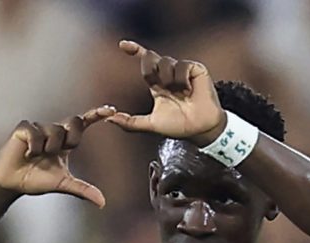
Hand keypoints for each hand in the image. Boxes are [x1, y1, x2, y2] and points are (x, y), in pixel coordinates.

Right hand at [0, 106, 115, 206]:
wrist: (12, 183)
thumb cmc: (37, 180)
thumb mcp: (63, 184)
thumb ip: (83, 190)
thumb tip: (102, 203)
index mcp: (66, 141)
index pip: (84, 123)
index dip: (97, 114)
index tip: (112, 110)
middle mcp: (54, 130)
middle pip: (74, 122)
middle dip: (71, 139)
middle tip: (59, 152)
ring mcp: (39, 127)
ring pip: (55, 131)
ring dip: (48, 149)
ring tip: (36, 157)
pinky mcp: (24, 128)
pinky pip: (36, 133)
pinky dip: (34, 147)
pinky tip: (26, 154)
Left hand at [107, 41, 225, 145]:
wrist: (200, 129)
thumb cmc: (179, 126)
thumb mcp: (151, 125)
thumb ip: (130, 123)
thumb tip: (109, 118)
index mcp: (157, 84)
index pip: (145, 62)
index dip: (135, 50)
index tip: (122, 45)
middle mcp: (169, 74)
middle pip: (152, 58)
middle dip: (150, 70)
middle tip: (157, 85)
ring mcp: (182, 70)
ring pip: (165, 62)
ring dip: (167, 80)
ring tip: (178, 94)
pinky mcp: (195, 69)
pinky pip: (181, 66)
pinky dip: (181, 79)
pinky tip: (187, 90)